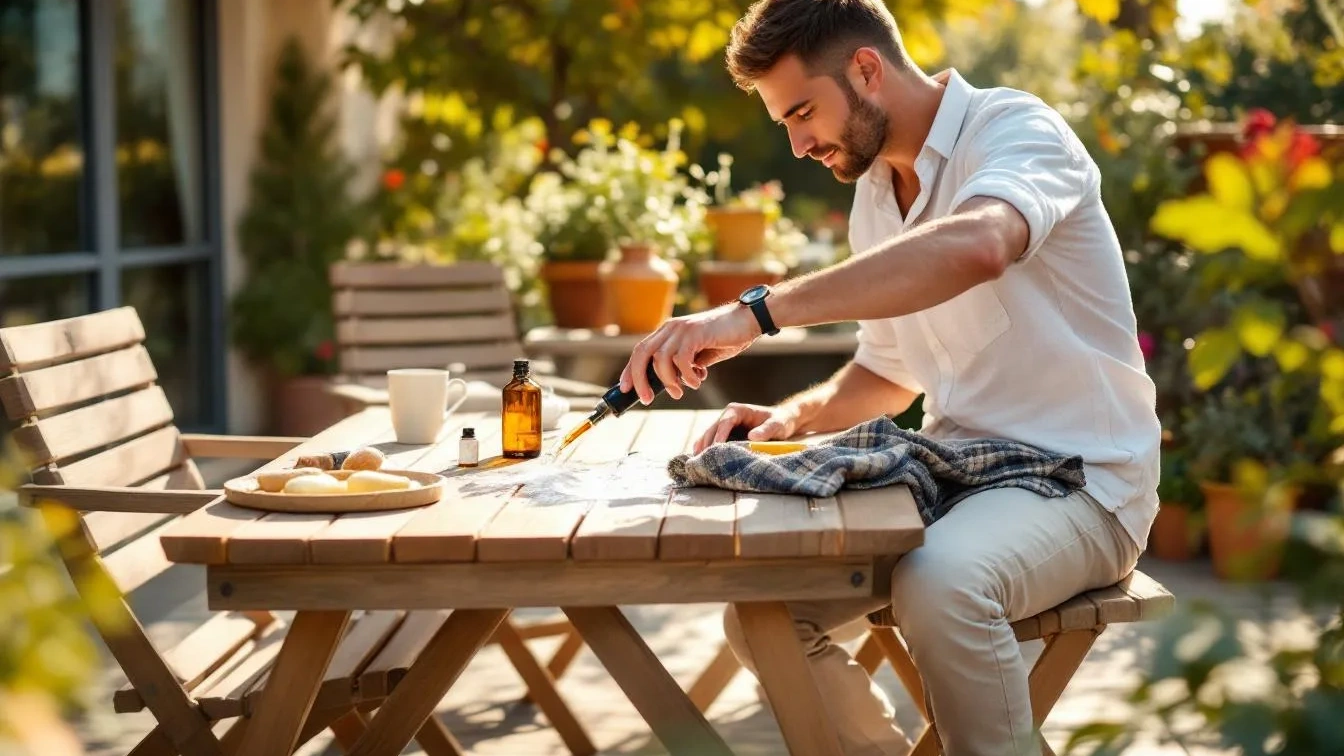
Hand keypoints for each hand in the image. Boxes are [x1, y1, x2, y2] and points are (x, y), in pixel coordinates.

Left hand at [618, 304, 759, 402]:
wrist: (749, 320)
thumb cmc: (726, 337)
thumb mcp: (700, 354)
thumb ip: (686, 365)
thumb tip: (675, 384)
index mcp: (669, 332)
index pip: (641, 351)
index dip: (630, 370)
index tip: (626, 389)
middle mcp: (671, 328)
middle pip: (643, 354)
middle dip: (640, 379)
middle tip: (647, 399)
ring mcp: (682, 329)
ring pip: (661, 360)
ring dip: (669, 381)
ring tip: (681, 392)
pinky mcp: (695, 333)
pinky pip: (681, 359)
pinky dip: (687, 375)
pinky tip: (697, 380)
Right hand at [693, 402, 801, 453]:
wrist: (782, 421)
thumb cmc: (780, 421)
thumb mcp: (777, 425)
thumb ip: (766, 430)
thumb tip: (752, 437)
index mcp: (737, 410)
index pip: (724, 423)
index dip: (718, 436)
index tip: (715, 448)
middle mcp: (727, 416)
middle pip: (712, 430)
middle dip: (707, 444)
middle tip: (702, 460)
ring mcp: (724, 425)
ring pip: (708, 436)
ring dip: (703, 448)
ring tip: (698, 463)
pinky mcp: (724, 434)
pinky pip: (711, 441)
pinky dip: (705, 450)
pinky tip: (700, 460)